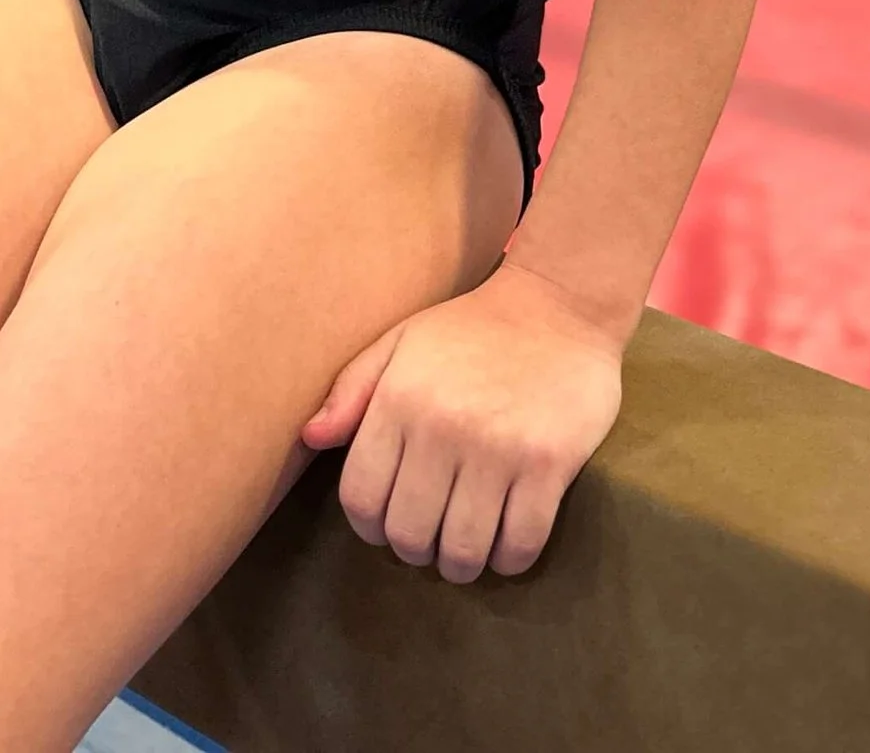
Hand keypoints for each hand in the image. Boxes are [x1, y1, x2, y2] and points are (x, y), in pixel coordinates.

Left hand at [302, 263, 625, 581]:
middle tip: (431, 540)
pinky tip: (506, 544)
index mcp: (399, 399)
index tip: (386, 527)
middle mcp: (442, 428)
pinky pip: (520, 545)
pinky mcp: (548, 465)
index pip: (361, 497)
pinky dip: (509, 560)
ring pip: (464, 550)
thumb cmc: (472, 329)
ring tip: (466, 551)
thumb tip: (311, 437)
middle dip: (416, 550)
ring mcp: (498, 449)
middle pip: (410, 535)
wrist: (559, 305)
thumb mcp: (402, 341)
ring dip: (461, 565)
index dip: (369, 527)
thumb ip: (352, 389)